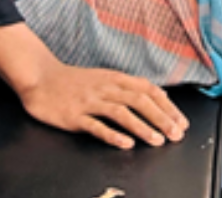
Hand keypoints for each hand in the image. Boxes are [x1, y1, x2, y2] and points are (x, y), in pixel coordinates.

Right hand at [18, 63, 190, 149]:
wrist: (40, 77)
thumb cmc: (75, 81)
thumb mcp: (106, 77)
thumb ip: (130, 86)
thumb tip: (160, 95)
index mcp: (116, 79)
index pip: (148, 90)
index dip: (167, 106)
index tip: (181, 122)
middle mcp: (106, 88)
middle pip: (140, 101)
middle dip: (161, 118)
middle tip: (176, 134)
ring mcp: (90, 101)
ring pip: (121, 113)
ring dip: (142, 127)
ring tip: (157, 140)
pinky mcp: (74, 116)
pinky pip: (96, 126)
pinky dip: (112, 135)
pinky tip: (126, 144)